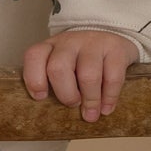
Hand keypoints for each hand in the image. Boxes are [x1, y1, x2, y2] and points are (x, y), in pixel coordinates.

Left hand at [23, 31, 138, 122]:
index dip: (34, 79)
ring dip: (90, 100)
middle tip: (72, 104)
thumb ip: (53, 81)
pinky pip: (113, 77)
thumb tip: (51, 114)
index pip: (34, 56)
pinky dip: (109, 97)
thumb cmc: (80, 58)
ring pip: (88, 75)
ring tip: (91, 114)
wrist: (111, 36)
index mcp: (50, 46)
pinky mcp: (116, 49)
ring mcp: (93, 43)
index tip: (41, 98)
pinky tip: (106, 108)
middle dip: (65, 94)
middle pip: (59, 68)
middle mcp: (69, 42)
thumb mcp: (62, 62)